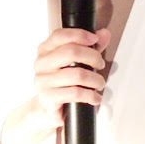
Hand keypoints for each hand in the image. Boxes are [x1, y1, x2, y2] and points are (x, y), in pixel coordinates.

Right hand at [0, 27, 111, 143]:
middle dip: (93, 57)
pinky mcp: (48, 98)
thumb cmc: (61, 83)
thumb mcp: (74, 62)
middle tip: (100, 64)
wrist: (46, 109)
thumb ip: (90, 47)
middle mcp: (41, 63)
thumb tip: (104, 34)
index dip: (80, 35)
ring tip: (99, 83)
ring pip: (77, 74)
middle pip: (71, 52)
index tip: (95, 40)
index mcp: (45, 50)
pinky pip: (75, 93)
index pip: (60, 35)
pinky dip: (90, 95)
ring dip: (95, 79)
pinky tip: (95, 97)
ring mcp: (43, 81)